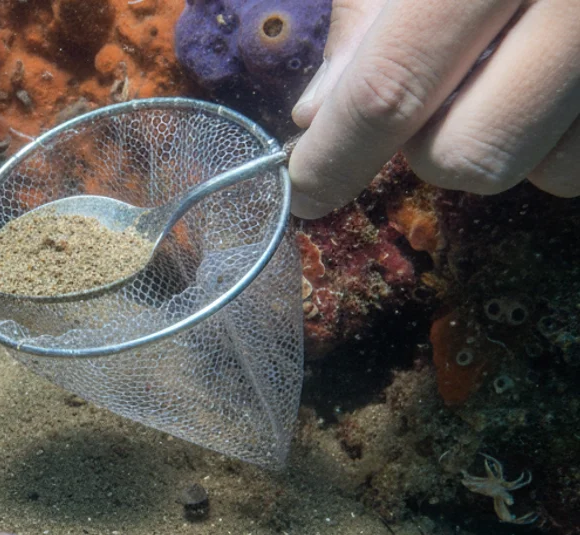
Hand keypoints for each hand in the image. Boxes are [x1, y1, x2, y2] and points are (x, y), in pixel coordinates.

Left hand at [287, 0, 579, 219]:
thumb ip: (368, 9)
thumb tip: (321, 113)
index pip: (393, 85)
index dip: (337, 154)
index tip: (307, 190)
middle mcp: (577, 1)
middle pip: (471, 152)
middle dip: (427, 146)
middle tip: (428, 91)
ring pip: (547, 168)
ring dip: (502, 143)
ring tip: (502, 68)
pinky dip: (560, 140)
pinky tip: (550, 79)